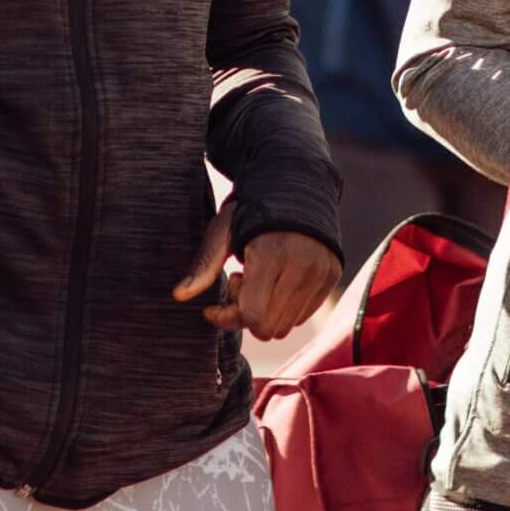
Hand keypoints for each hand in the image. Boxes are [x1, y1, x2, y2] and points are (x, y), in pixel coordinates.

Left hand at [174, 199, 341, 339]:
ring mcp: (321, 274)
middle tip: (237, 283)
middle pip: (269, 328)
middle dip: (246, 315)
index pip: (254, 317)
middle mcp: (302, 267)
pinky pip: (303, 315)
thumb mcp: (222, 230)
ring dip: (266, 311)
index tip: (213, 306)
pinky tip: (275, 279)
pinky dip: (284, 306)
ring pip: (287, 326)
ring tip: (256, 279)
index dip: (229, 318)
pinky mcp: (331, 277)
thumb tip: (178, 296)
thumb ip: (203, 265)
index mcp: (272, 254)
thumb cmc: (250, 206)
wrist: (297, 181)